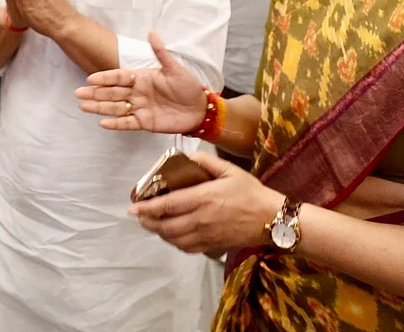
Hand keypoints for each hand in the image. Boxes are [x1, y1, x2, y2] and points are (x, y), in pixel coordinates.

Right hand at [75, 31, 206, 133]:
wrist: (200, 109)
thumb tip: (151, 31)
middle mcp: (136, 92)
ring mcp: (139, 108)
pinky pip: (127, 123)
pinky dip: (115, 123)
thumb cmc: (188, 87)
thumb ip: (161, 52)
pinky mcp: (144, 123)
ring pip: (115, 107)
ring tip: (83, 106)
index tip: (91, 78)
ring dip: (99, 107)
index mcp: (141, 78)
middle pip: (112, 93)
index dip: (105, 78)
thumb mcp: (174, 68)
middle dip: (95, 93)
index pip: (118, 77)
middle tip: (78, 93)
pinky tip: (103, 123)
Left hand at [129, 151, 284, 253]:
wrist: (272, 219)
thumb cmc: (250, 192)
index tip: (132, 207)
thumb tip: (187, 156)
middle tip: (138, 215)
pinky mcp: (212, 246)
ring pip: (173, 239)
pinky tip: (171, 234)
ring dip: (158, 232)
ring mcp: (206, 235)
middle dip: (147, 222)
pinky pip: (186, 248)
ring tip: (151, 223)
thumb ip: (206, 161)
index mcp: (203, 198)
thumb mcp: (229, 169)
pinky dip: (173, 242)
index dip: (147, 208)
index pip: (167, 205)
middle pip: (165, 225)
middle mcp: (201, 219)